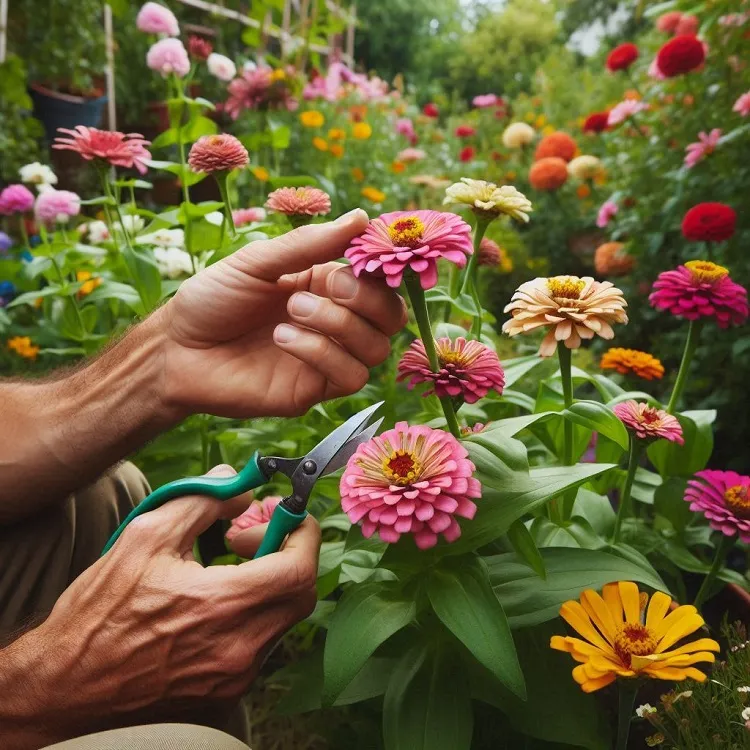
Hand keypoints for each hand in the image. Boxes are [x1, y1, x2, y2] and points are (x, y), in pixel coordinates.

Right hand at [3, 465, 319, 746]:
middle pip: (301, 592)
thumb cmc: (99, 612)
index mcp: (222, 606)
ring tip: (228, 564)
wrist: (65, 684)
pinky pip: (262, 640)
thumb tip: (239, 485)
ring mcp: (236, 674)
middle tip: (250, 536)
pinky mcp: (226, 691)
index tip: (282, 513)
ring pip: (284, 616)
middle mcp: (239, 647)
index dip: (301, 532)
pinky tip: (217, 597)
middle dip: (288, 552)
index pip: (299, 568)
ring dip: (270, 581)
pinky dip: (255, 610)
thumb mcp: (146, 536)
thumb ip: (202, 501)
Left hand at [160, 210, 405, 417]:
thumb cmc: (212, 300)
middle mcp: (335, 322)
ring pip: (376, 348)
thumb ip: (309, 244)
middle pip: (391, 316)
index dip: (379, 269)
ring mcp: (327, 358)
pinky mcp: (314, 390)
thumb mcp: (258, 262)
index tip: (361, 256)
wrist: (176, 350)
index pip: (380, 280)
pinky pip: (349, 376)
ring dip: (339, 324)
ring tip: (292, 311)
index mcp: (326, 285)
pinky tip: (284, 340)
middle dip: (367, 298)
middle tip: (326, 286)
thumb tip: (362, 217)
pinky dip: (322, 353)